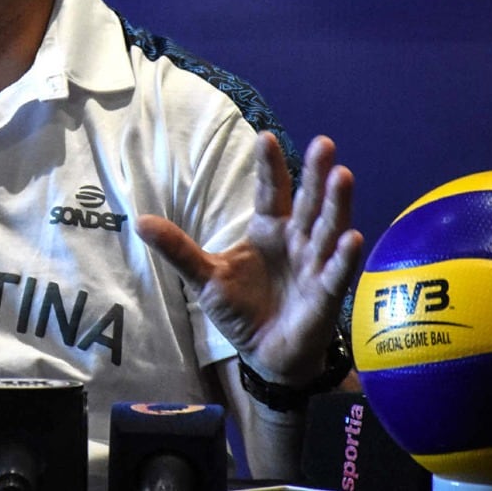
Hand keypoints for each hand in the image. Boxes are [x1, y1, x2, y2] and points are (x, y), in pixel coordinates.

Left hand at [136, 132, 362, 383]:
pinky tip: (351, 237)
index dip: (270, 166)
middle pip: (307, 201)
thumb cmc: (241, 308)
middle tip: (324, 143)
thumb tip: (139, 221)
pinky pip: (336, 273)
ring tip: (342, 175)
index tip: (266, 137)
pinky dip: (344, 256)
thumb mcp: (206, 277)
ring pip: (328, 228)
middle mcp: (297, 239)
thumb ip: (178, 249)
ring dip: (336, 204)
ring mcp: (315, 265)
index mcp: (269, 228)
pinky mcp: (325, 294)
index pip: (270, 191)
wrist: (265, 354)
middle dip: (315, 174)